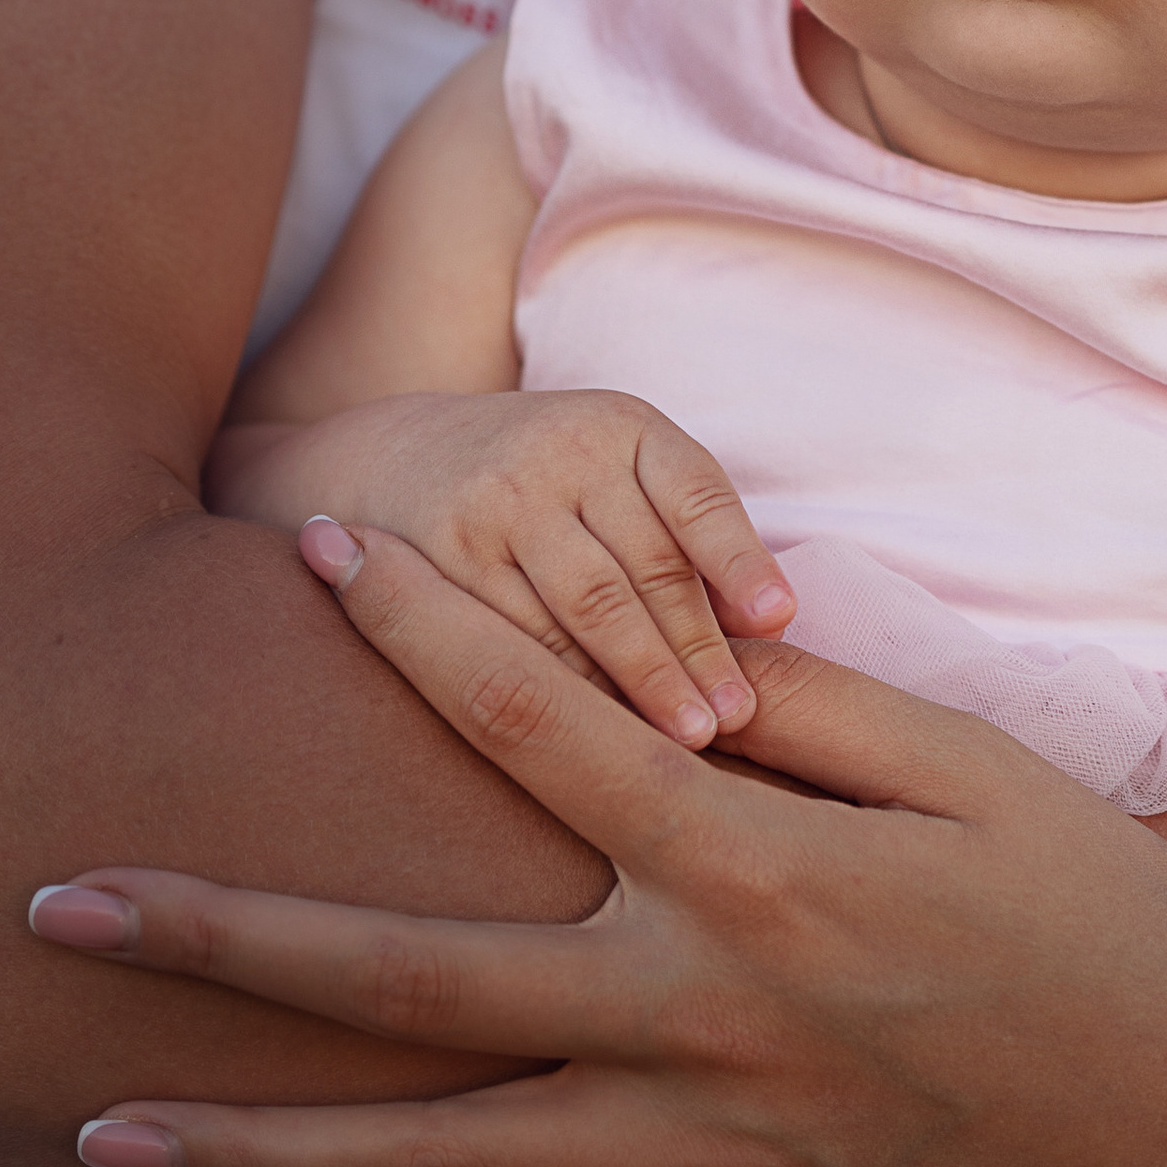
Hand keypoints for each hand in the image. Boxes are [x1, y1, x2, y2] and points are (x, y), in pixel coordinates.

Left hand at [31, 528, 1166, 1166]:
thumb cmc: (1104, 935)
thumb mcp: (986, 777)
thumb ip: (818, 714)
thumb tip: (683, 643)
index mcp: (763, 876)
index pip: (549, 734)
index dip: (428, 632)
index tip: (317, 556)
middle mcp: (699, 1021)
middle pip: (412, 982)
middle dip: (223, 943)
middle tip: (67, 910)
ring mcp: (697, 1153)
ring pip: (430, 1165)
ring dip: (252, 1150)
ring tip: (102, 1136)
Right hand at [214, 392, 795, 748]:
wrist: (385, 459)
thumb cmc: (542, 484)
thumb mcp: (614, 471)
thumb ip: (684, 531)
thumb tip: (771, 624)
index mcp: (622, 426)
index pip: (697, 492)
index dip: (741, 557)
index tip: (781, 620)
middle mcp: (560, 451)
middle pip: (647, 563)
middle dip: (698, 647)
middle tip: (740, 717)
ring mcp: (495, 503)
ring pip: (584, 607)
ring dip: (641, 681)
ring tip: (691, 740)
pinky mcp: (436, 556)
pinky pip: (513, 634)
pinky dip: (563, 688)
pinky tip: (599, 733)